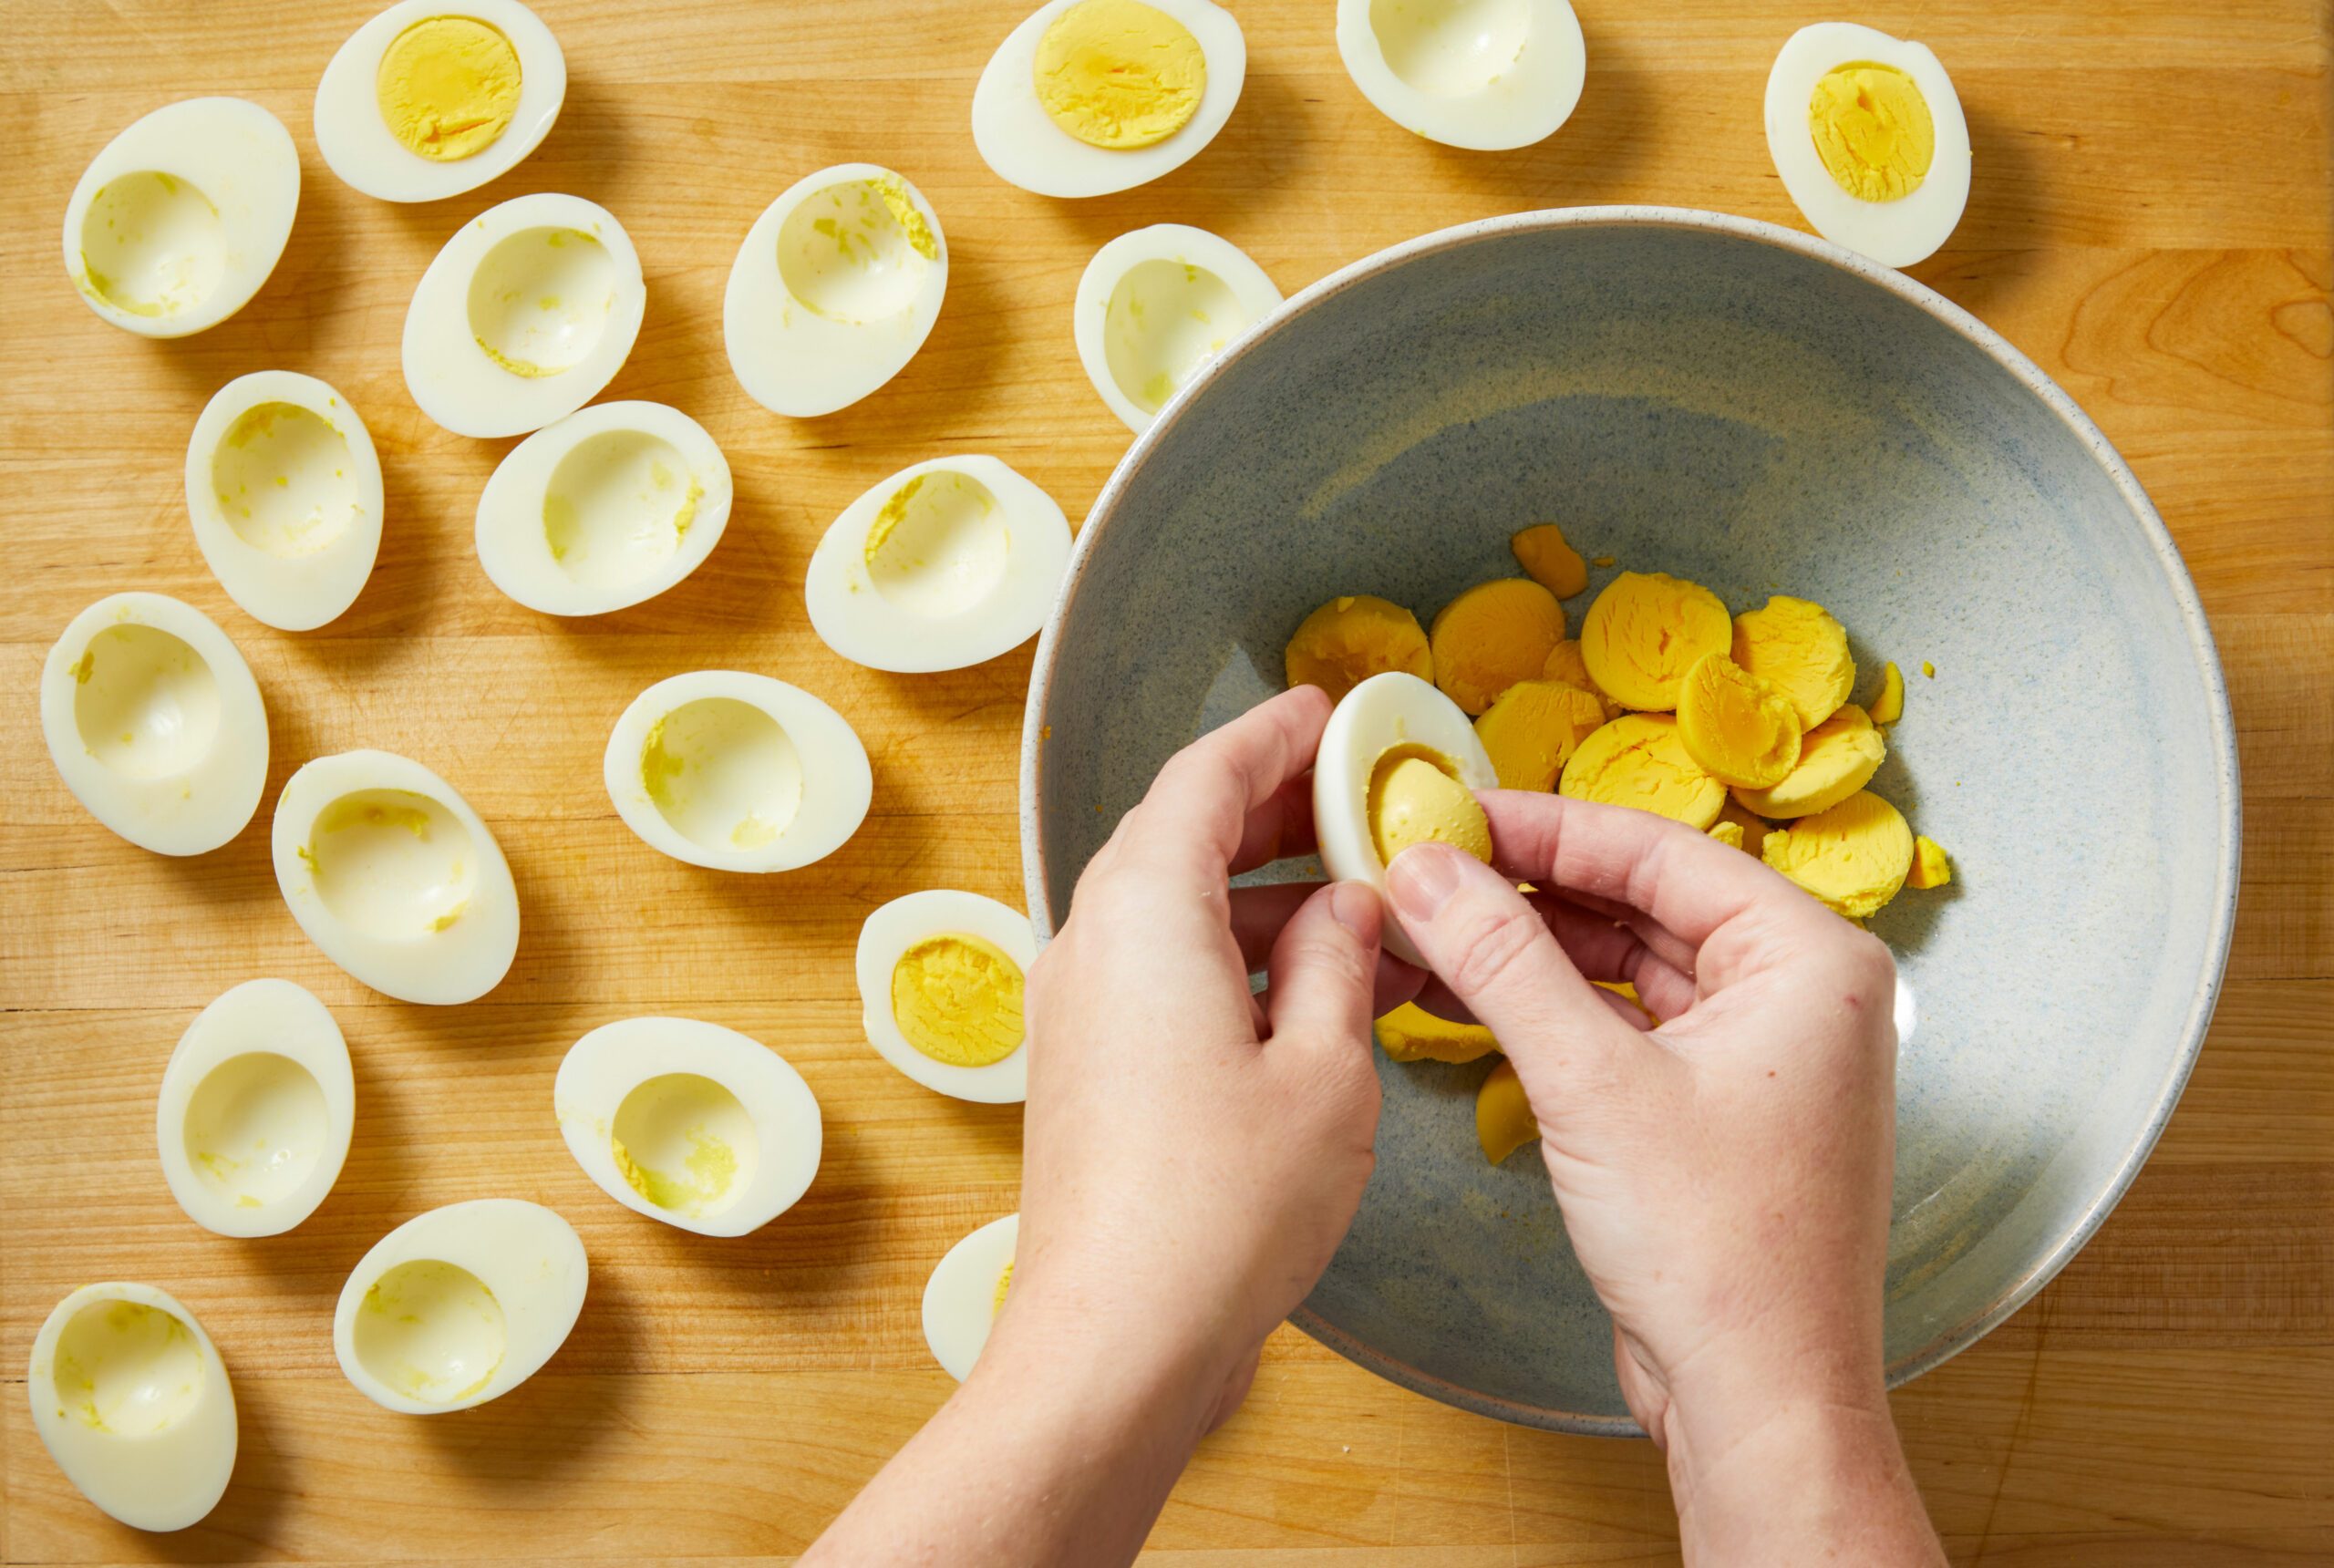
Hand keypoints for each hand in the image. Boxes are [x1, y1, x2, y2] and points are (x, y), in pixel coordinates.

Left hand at [1002, 684, 1419, 1428]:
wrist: (1116, 1338)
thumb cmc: (1221, 1205)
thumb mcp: (1323, 1067)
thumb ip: (1337, 959)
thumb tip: (1346, 906)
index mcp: (1143, 909)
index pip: (1205, 777)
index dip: (1273, 736)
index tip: (1327, 714)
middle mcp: (1092, 942)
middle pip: (1182, 836)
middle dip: (1276, 815)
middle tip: (1361, 805)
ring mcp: (1079, 1009)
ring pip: (1177, 913)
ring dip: (1268, 903)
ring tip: (1372, 917)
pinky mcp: (1085, 1070)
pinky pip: (1163, 977)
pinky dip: (1237, 965)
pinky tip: (1320, 997)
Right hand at [1386, 797, 1940, 1563]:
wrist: (1759, 1399)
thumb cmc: (1723, 1253)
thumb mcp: (1591, 1083)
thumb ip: (1503, 962)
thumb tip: (1428, 872)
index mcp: (1811, 961)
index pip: (1662, 850)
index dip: (1547, 827)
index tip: (1457, 813)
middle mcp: (1800, 996)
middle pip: (1645, 901)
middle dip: (1531, 889)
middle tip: (1431, 868)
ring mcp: (1761, 1056)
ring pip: (1630, 965)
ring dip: (1533, 950)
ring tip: (1433, 928)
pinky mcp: (1718, 1111)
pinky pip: (1628, 1026)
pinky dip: (1553, 1011)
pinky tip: (1474, 997)